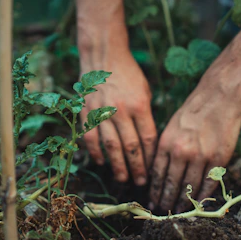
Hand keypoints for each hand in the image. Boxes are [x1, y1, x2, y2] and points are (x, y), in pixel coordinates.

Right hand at [80, 52, 156, 185]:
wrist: (104, 56)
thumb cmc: (129, 74)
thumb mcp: (145, 91)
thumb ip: (146, 116)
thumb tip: (147, 142)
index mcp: (140, 105)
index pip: (148, 138)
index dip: (150, 157)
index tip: (153, 169)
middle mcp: (121, 111)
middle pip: (131, 147)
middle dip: (137, 167)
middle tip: (140, 182)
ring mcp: (102, 112)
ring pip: (111, 146)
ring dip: (117, 165)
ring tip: (123, 179)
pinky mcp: (87, 112)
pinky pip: (91, 137)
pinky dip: (96, 152)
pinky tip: (101, 162)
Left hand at [149, 78, 240, 212]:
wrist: (218, 97)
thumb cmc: (193, 109)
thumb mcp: (171, 126)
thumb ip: (165, 148)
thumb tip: (159, 170)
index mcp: (166, 143)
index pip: (157, 174)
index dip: (155, 190)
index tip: (153, 200)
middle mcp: (181, 152)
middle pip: (171, 184)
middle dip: (166, 200)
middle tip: (163, 210)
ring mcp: (201, 156)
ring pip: (189, 187)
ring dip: (183, 202)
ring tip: (179, 210)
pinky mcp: (218, 158)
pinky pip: (209, 183)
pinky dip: (203, 196)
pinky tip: (198, 203)